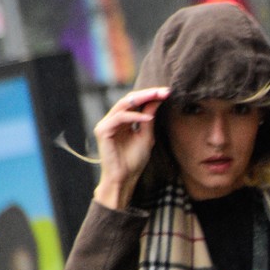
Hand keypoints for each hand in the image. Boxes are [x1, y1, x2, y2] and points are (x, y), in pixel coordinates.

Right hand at [93, 87, 170, 208]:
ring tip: (158, 97)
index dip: (150, 96)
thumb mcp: (146, 136)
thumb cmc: (134, 161)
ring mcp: (106, 124)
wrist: (125, 178)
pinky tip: (147, 118)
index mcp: (122, 121)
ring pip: (123, 104)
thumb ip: (149, 118)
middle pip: (129, 99)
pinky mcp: (102, 131)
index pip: (135, 102)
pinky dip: (134, 116)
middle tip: (163, 91)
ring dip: (142, 99)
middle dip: (148, 94)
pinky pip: (119, 118)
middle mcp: (112, 120)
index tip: (167, 92)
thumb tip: (156, 100)